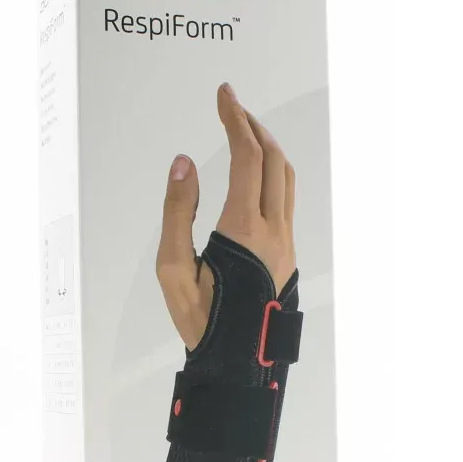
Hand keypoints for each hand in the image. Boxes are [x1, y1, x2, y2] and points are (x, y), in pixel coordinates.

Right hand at [157, 83, 296, 350]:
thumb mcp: (174, 269)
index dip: (235, 120)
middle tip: (231, 106)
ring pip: (287, 180)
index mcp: (245, 230)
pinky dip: (273, 174)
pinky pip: (287, 201)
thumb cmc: (202, 323)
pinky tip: (256, 177)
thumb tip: (185, 162)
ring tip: (245, 133)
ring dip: (269, 149)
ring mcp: (286, 244)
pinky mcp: (287, 255)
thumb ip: (177, 211)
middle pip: (274, 161)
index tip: (224, 95)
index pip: (247, 158)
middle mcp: (274, 231)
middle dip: (253, 126)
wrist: (237, 365)